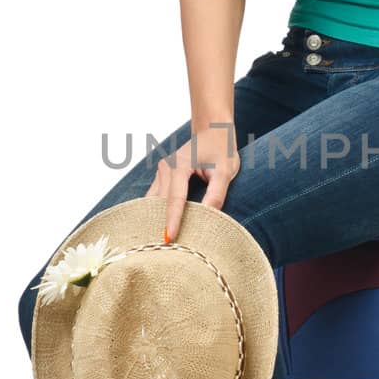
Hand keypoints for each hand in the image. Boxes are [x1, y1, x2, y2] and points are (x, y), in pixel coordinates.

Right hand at [144, 123, 241, 240]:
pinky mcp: (161, 176)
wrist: (213, 129)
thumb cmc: (221, 148)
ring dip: (155, 218)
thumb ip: (217, 192)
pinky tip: (157, 228)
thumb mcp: (226, 170)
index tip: (168, 238)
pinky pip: (155, 197)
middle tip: (161, 249)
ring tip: (156, 242)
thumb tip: (210, 215)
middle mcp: (166, 167)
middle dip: (160, 223)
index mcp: (180, 164)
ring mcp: (161, 171)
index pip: (175, 198)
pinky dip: (157, 212)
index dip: (172, 219)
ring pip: (152, 200)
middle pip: (159, 202)